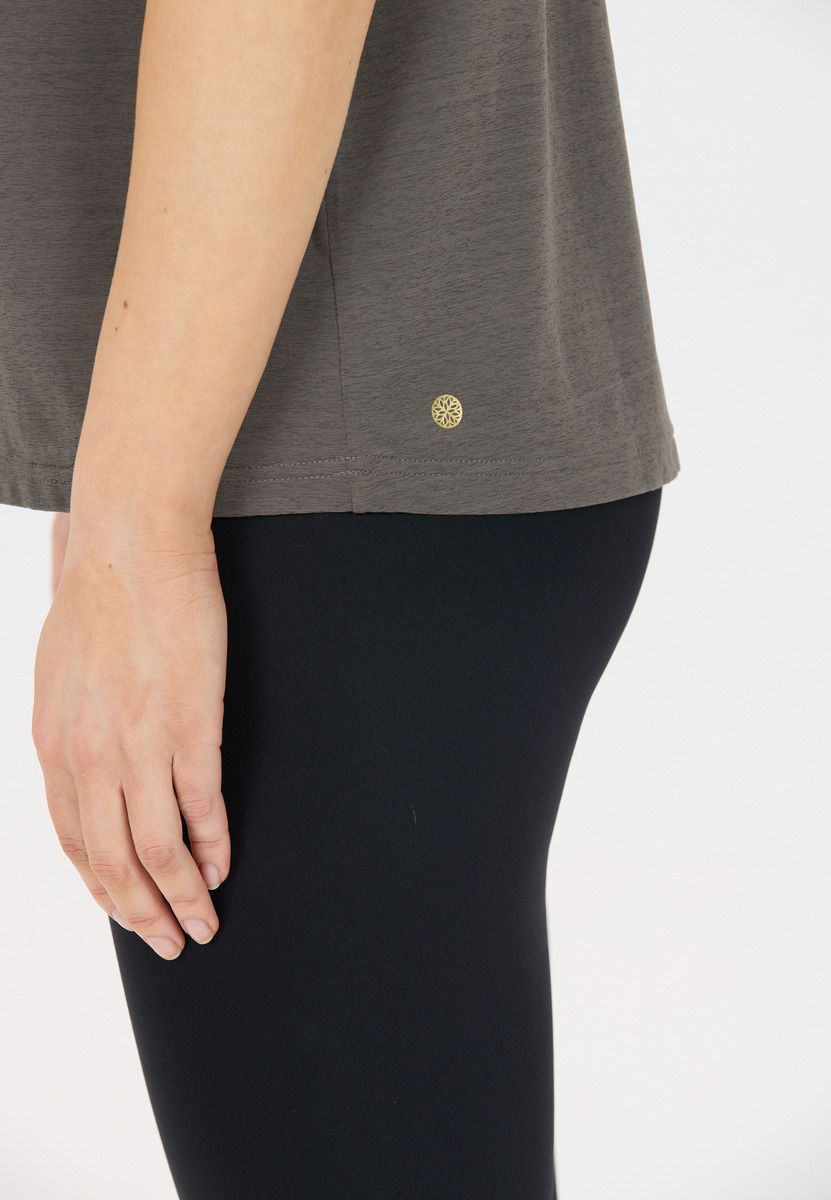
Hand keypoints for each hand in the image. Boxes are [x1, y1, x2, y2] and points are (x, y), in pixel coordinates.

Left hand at [31, 514, 229, 959]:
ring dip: (182, 897)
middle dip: (142, 914)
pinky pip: (201, 808)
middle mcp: (88, 758)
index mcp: (54, 745)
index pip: (74, 842)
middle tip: (169, 942)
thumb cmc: (97, 595)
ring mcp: (139, 745)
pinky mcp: (190, 727)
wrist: (129, 544)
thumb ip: (67, 722)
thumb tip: (78, 751)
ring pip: (157, 850)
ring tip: (204, 922)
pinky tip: (222, 865)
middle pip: (113, 862)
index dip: (104, 888)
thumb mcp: (57, 670)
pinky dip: (213, 846)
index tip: (127, 912)